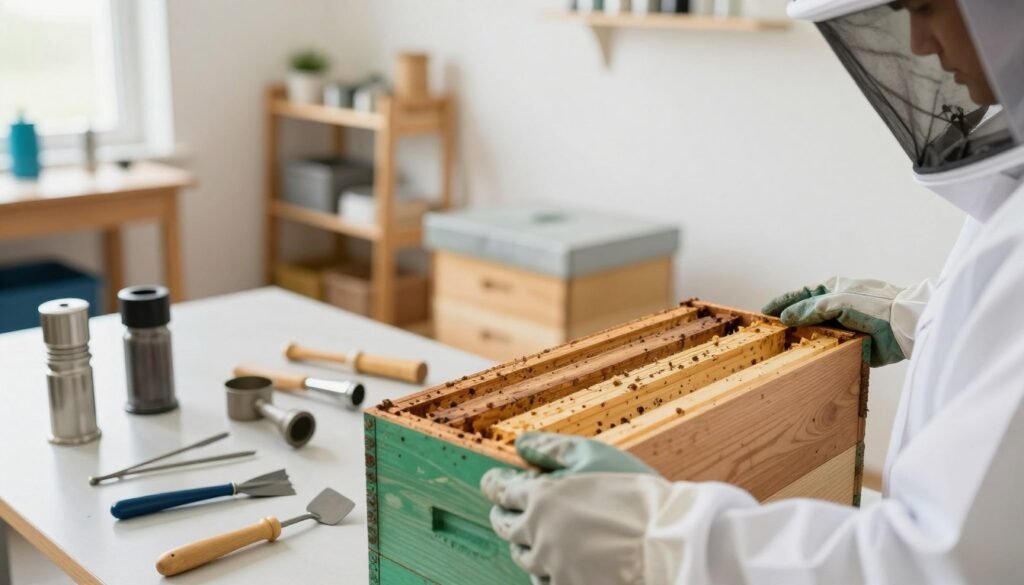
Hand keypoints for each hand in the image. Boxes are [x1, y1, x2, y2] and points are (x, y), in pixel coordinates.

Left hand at [480, 432, 660, 584]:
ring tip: (533, 536)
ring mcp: (552, 566)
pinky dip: (543, 570)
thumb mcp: (593, 454)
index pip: (500, 490)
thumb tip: (520, 444)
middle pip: (504, 525)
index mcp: (540, 497)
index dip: (495, 483)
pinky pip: (542, 581)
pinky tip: (554, 563)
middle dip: (503, 514)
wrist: (668, 542)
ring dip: (524, 543)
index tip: (494, 482)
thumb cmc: (635, 493)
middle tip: (506, 509)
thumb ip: (551, 447)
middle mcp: (538, 534)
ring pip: (522, 556)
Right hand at [762, 276, 930, 366]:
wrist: (903, 325)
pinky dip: (817, 352)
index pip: (800, 295)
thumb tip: (785, 317)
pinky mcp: (850, 343)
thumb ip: (810, 308)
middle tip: (768, 331)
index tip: (765, 311)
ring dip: (802, 338)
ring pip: (816, 332)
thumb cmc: (873, 306)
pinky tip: (806, 357)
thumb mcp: (838, 301)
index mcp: (832, 290)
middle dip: (788, 321)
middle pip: (805, 314)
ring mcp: (842, 325)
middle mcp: (835, 307)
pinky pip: (828, 348)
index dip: (782, 302)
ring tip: (782, 347)